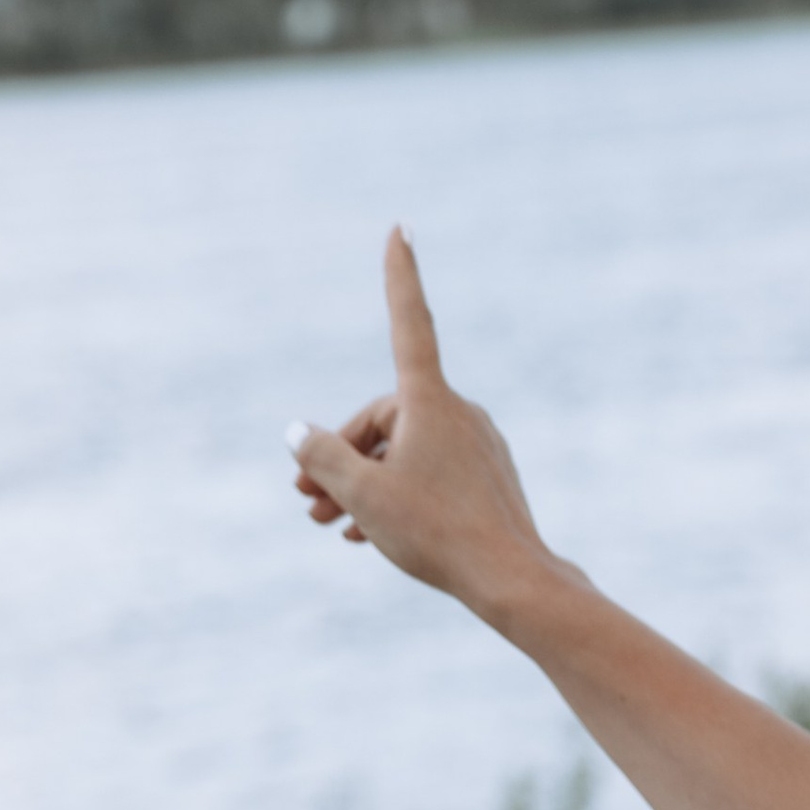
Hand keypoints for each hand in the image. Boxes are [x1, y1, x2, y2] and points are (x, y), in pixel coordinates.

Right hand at [287, 229, 555, 611]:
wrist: (512, 581)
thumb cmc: (436, 533)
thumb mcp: (364, 495)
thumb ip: (323, 458)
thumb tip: (298, 433)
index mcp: (429, 401)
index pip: (408, 321)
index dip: (399, 275)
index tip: (400, 228)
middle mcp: (458, 412)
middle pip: (383, 419)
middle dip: (340, 456)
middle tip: (304, 502)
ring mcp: (476, 446)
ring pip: (404, 451)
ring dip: (362, 482)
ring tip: (327, 524)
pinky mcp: (486, 479)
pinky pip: (429, 474)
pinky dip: (396, 493)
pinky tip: (366, 535)